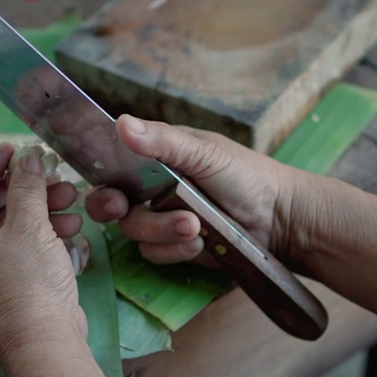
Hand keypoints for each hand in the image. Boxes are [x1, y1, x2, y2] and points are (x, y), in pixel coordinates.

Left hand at [0, 144, 86, 354]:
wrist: (45, 343)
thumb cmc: (29, 285)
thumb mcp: (29, 227)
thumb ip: (27, 187)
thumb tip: (27, 159)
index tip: (15, 150)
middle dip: (21, 186)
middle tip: (50, 173)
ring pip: (7, 225)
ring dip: (38, 207)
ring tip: (70, 197)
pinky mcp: (7, 283)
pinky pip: (19, 246)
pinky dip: (41, 232)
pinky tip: (71, 226)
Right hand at [85, 116, 305, 266]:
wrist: (280, 220)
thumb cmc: (247, 175)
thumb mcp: (206, 153)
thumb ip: (163, 142)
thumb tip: (121, 123)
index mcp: (156, 156)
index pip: (112, 160)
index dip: (97, 171)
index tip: (96, 178)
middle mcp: (152, 187)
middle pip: (110, 201)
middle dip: (112, 206)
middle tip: (121, 207)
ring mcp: (162, 218)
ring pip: (133, 230)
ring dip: (160, 230)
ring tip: (194, 226)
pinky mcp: (174, 246)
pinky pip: (154, 253)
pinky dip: (174, 250)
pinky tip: (199, 244)